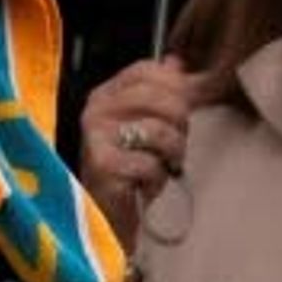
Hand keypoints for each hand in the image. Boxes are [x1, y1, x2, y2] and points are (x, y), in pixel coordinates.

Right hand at [76, 55, 197, 236]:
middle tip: (175, 147)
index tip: (186, 109)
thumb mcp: (145, 127)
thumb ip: (160, 92)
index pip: (147, 69)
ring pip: (158, 130)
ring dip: (172, 154)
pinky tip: (146, 186)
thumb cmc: (129, 172)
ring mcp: (96, 136)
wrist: (105, 219)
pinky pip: (150, 163)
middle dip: (180, 124)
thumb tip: (179, 62)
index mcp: (105, 93)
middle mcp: (95, 109)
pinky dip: (157, 179)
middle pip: (160, 97)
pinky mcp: (102, 165)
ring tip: (163, 166)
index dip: (177, 86)